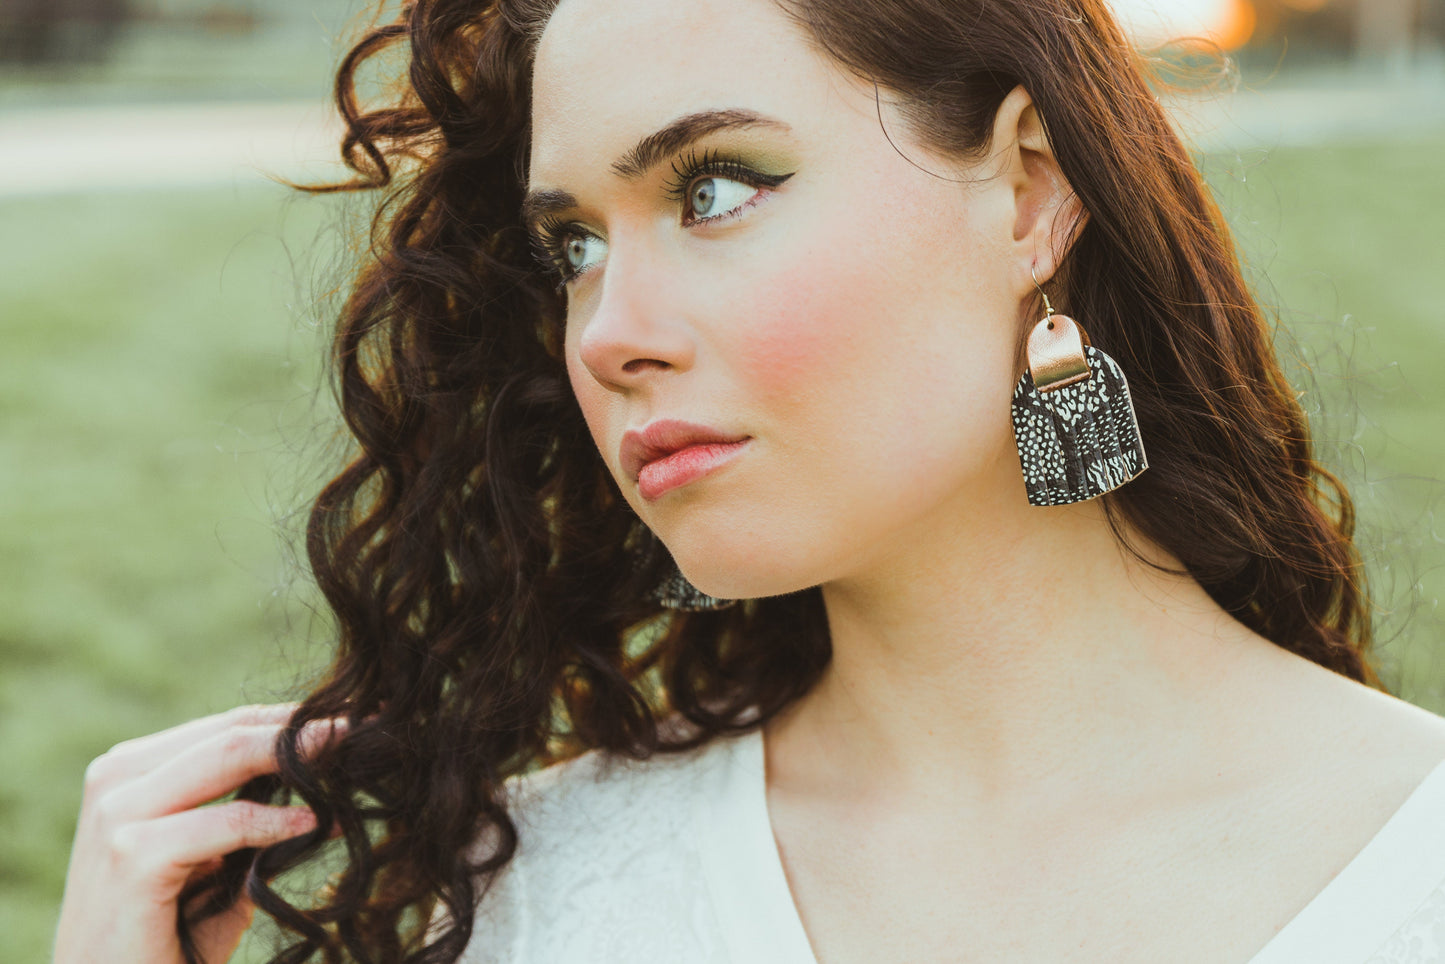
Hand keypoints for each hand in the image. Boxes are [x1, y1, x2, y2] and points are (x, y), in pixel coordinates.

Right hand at [53, 703, 336, 963]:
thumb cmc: (167, 934)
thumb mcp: (215, 860)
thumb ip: (253, 811)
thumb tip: (328, 775)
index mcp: (130, 770)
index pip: (228, 725)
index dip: (295, 718)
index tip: (359, 715)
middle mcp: (116, 780)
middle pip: (231, 731)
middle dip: (306, 726)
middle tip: (370, 725)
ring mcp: (118, 814)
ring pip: (226, 757)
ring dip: (298, 755)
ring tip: (352, 755)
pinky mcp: (132, 855)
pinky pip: (223, 823)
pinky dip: (273, 821)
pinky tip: (313, 824)